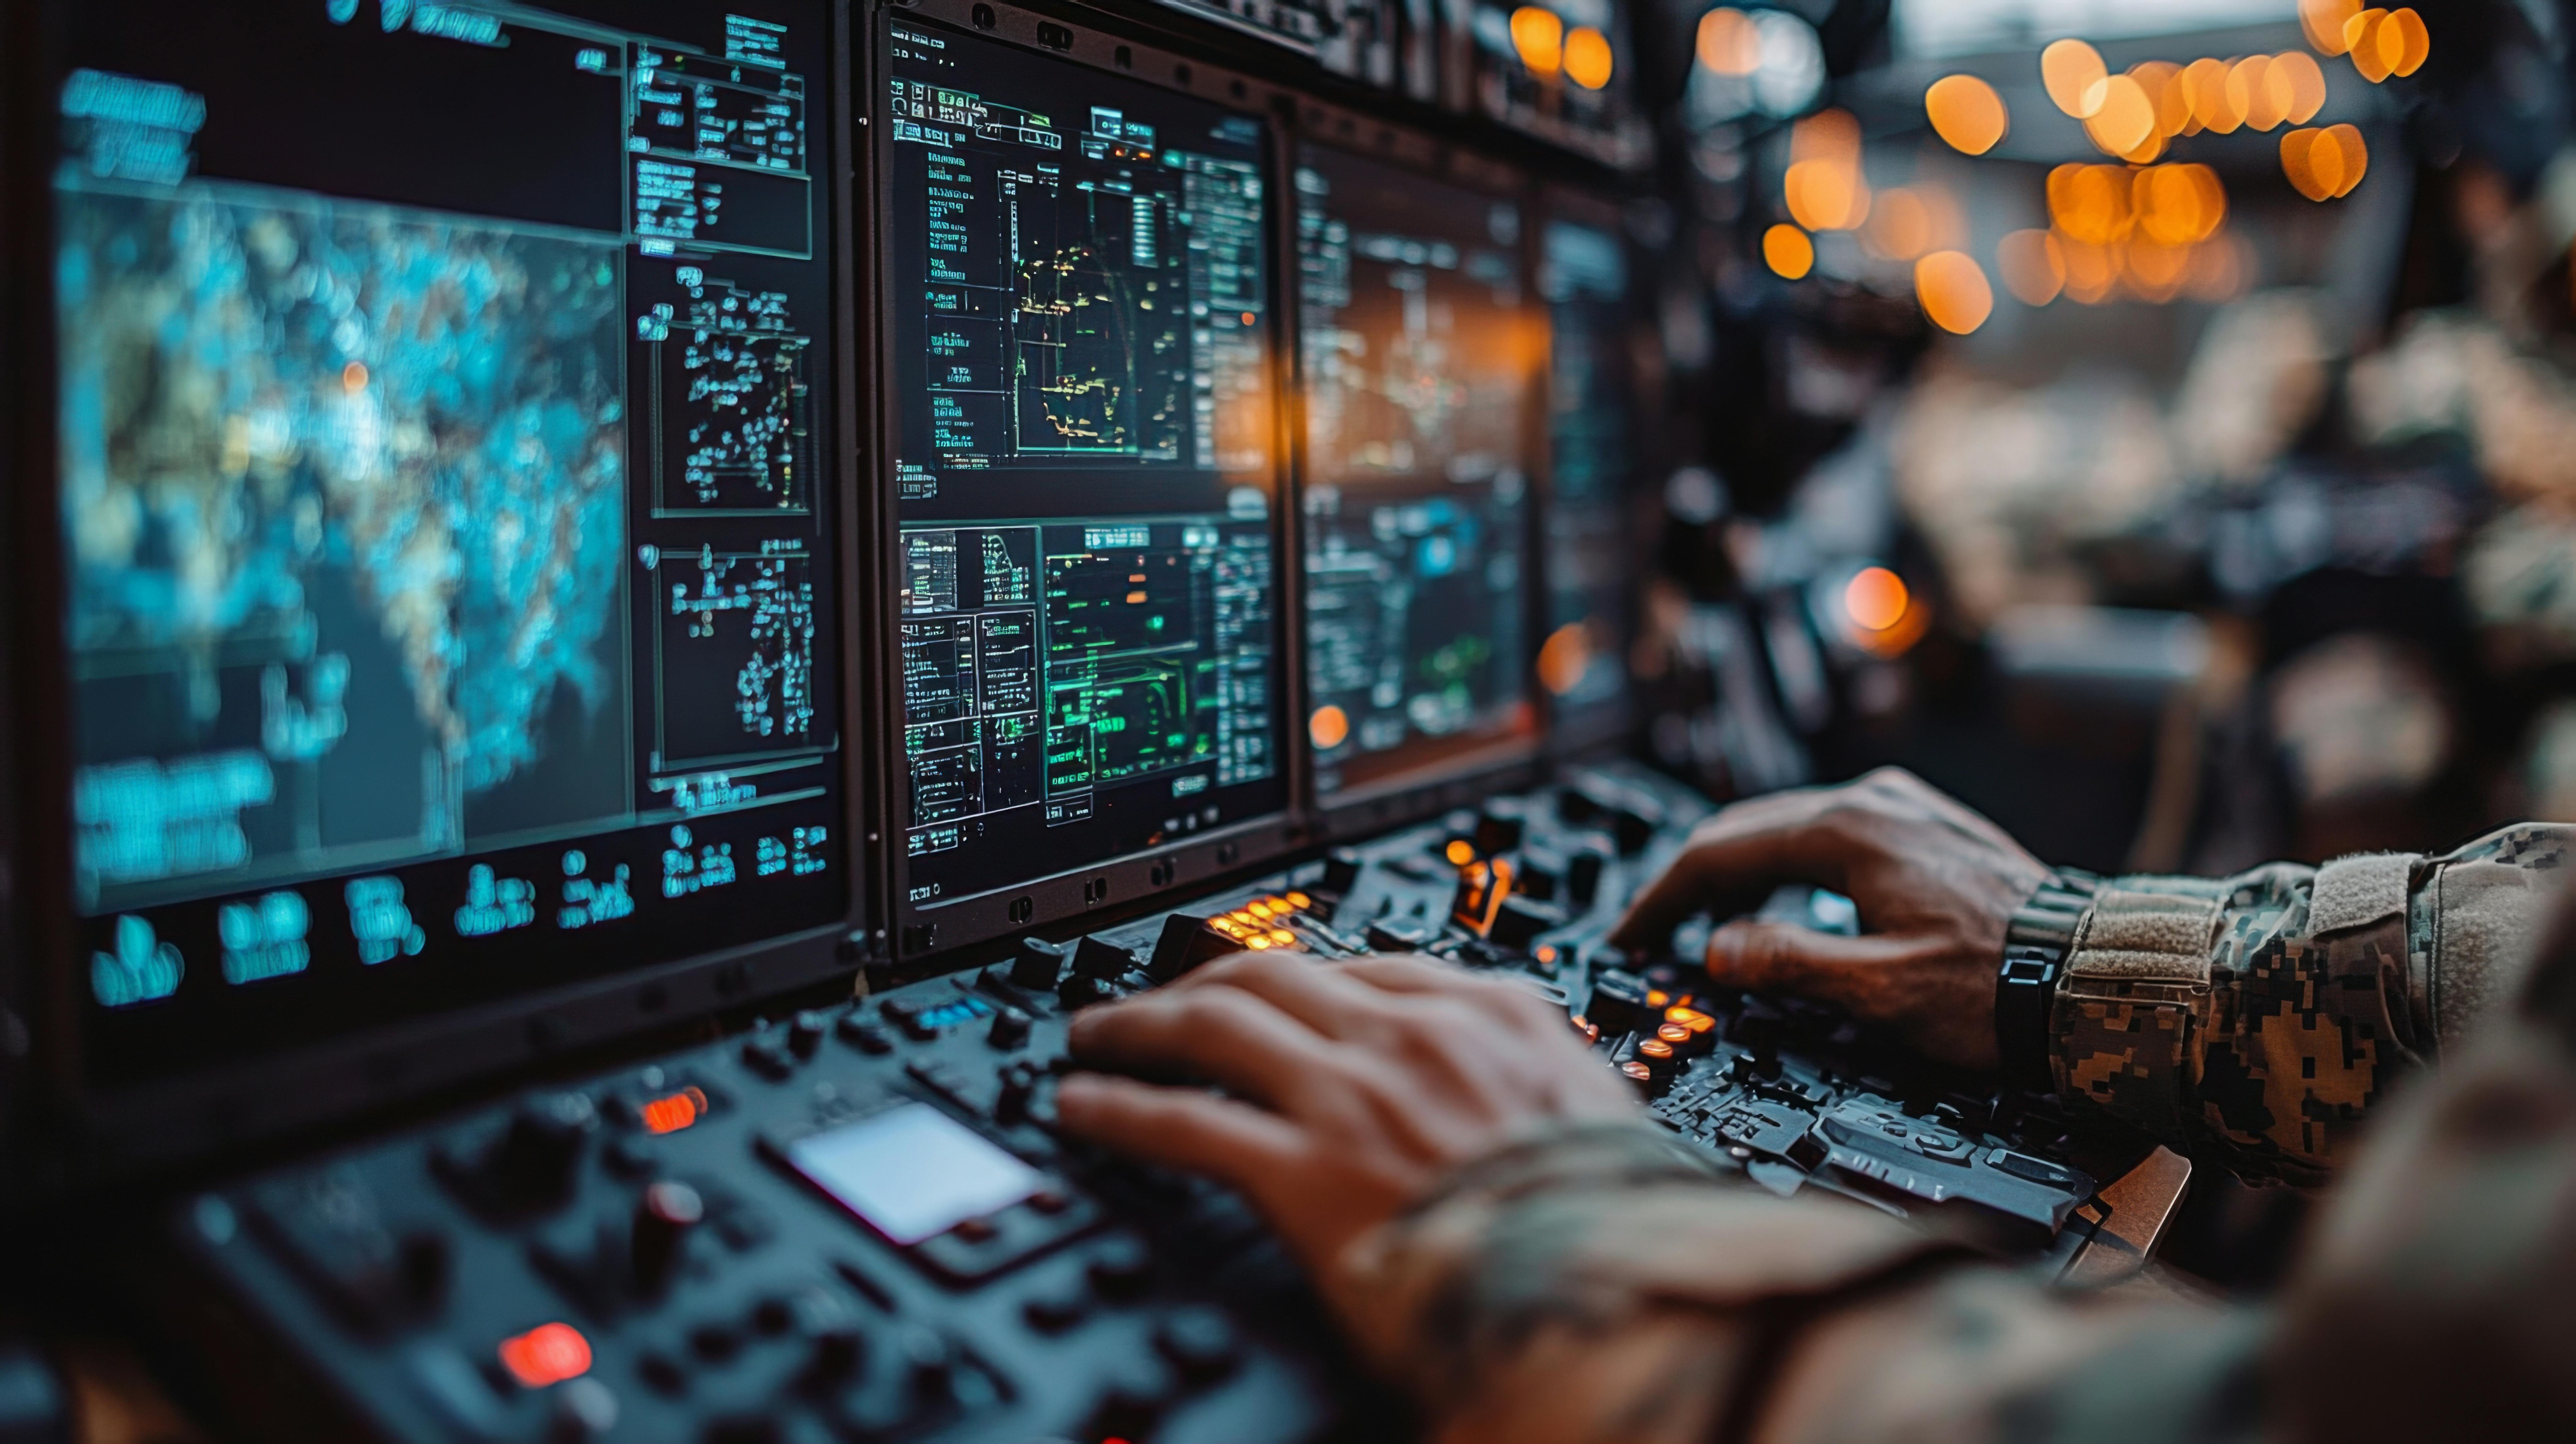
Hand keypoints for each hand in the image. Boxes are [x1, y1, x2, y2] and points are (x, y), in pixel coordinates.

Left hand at [1052, 951, 1637, 1307]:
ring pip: (1211, 1026)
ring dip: (1139, 1025)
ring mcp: (1350, 1098)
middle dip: (1197, 981)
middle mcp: (1410, 1036)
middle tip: (1153, 999)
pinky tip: (1083, 1105)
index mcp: (1494, 1016)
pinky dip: (1119, 1107)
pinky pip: (1184, 1121)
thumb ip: (1539, 1087)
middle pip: (1269, 977)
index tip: (1264, 986)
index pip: (1366, 966)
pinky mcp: (1302, 1170)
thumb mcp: (1596, 1120)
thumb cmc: (1615, 1222)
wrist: (1614, 1288)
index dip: (1295, 975)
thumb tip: (1513, 1094)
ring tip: (1095, 1035)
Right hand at [1608, 767, 2047, 1070]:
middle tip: (1655, 933)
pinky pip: (1832, 836)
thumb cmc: (1998, 987)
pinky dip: (1790, 867)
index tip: (1631, 938)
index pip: (1718, 855)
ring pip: (1790, 829)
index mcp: (1847, 833)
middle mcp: (1873, 805)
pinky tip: (1787, 902)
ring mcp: (1905, 810)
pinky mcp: (1928, 831)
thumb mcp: (1877, 990)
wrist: (2093, 976)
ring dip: (1742, 874)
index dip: (1661, 901)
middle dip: (1692, 883)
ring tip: (1711, 922)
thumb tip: (1720, 951)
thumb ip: (1787, 964)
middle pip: (1748, 832)